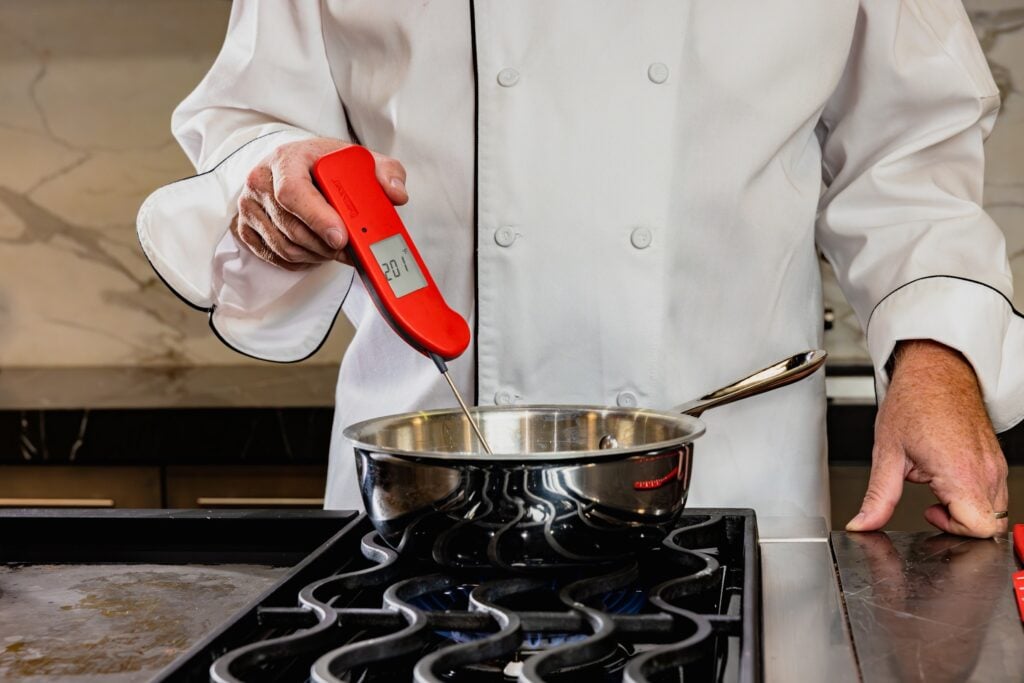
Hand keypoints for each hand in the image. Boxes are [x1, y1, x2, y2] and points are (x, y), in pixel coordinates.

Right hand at [233, 137, 407, 269]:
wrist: (298, 166)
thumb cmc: (328, 165)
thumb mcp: (360, 160)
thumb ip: (386, 172)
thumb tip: (397, 194)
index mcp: (286, 159)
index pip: (293, 192)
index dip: (317, 218)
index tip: (341, 237)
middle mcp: (260, 181)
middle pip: (292, 228)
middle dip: (326, 245)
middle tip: (350, 247)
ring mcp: (249, 207)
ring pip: (286, 248)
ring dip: (317, 255)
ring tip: (335, 246)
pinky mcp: (245, 228)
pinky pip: (276, 258)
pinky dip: (302, 260)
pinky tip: (316, 249)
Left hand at [846, 339, 1008, 537]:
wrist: (935, 370)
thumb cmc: (913, 403)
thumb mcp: (887, 454)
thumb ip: (878, 497)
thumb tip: (863, 525)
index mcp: (960, 472)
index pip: (978, 527)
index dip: (953, 529)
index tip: (930, 513)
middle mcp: (985, 470)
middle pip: (989, 523)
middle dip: (959, 523)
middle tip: (932, 503)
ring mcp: (994, 464)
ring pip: (994, 509)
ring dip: (966, 508)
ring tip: (937, 485)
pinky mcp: (996, 458)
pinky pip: (994, 490)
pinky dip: (974, 494)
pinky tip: (948, 476)